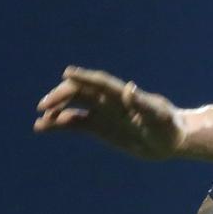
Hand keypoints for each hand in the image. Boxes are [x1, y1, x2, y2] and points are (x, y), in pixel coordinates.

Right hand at [34, 66, 184, 160]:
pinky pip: (75, 123)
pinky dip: (59, 123)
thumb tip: (129, 87)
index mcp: (124, 96)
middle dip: (62, 95)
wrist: (171, 140)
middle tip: (45, 106)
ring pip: (74, 106)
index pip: (101, 83)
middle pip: (81, 92)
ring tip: (41, 120)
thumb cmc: (169, 126)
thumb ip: (143, 104)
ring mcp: (102, 113)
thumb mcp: (159, 117)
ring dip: (57, 109)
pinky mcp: (99, 127)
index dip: (85, 77)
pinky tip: (43, 127)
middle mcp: (110, 102)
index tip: (67, 72)